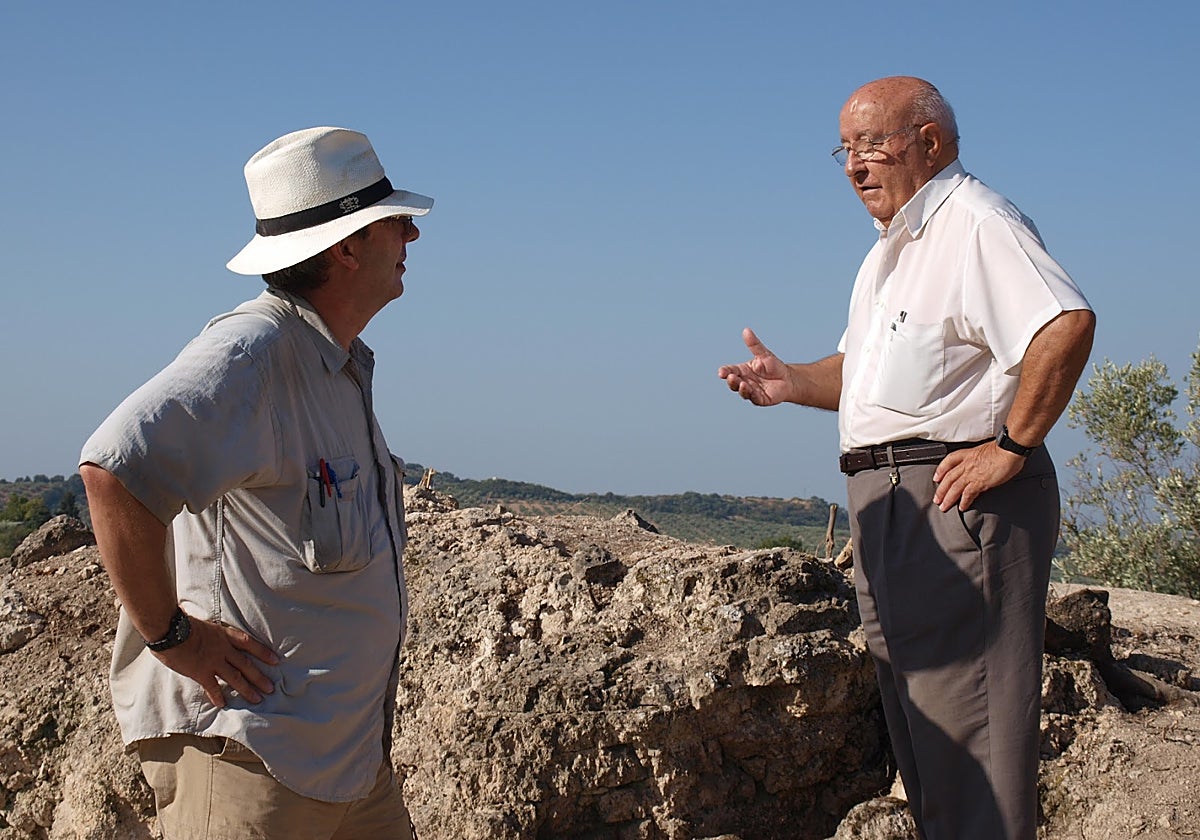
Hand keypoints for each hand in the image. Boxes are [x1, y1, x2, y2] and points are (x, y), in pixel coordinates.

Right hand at [153, 615, 278, 707]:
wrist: (171, 630)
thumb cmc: (183, 623)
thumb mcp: (205, 624)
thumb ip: (212, 634)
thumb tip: (211, 637)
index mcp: (224, 635)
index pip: (249, 643)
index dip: (263, 652)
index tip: (276, 660)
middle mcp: (223, 649)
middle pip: (246, 665)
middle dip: (259, 677)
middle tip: (270, 688)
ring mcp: (213, 661)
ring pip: (235, 678)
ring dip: (247, 689)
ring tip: (257, 699)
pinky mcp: (201, 672)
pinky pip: (212, 687)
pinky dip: (218, 696)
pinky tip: (223, 704)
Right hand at [718, 328, 795, 405]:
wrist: (788, 379)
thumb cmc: (774, 366)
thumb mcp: (764, 354)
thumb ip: (754, 344)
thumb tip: (746, 330)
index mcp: (742, 371)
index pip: (730, 371)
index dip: (725, 372)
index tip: (721, 372)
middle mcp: (744, 382)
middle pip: (733, 383)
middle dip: (731, 380)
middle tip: (730, 376)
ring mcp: (751, 391)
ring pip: (742, 391)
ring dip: (740, 388)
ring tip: (741, 383)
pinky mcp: (760, 399)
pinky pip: (754, 398)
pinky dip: (751, 395)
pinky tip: (750, 390)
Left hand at [932, 443, 1024, 511]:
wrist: (1009, 449)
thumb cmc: (1003, 448)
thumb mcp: (986, 449)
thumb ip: (981, 457)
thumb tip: (983, 463)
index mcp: (968, 454)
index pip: (949, 461)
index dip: (941, 469)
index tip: (937, 477)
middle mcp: (967, 464)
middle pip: (948, 478)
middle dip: (941, 490)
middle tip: (936, 499)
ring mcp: (972, 473)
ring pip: (954, 487)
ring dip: (948, 498)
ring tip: (944, 506)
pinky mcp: (980, 482)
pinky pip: (968, 494)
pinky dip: (964, 501)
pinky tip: (962, 507)